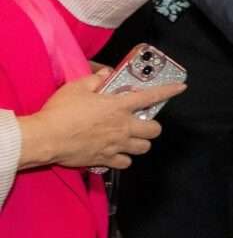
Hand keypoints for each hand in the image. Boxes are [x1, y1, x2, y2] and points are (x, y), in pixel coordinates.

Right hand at [19, 69, 176, 170]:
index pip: (151, 96)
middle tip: (142, 124)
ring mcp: (116, 145)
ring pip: (143, 148)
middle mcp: (123, 126)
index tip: (180, 88)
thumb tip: (105, 74)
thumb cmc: (61, 111)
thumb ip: (95, 80)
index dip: (168, 91)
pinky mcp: (105, 159)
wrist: (46, 138)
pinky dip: (123, 159)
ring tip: (130, 140)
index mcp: (119, 106)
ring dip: (140, 144)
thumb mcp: (77, 87)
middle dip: (152, 127)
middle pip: (154, 130)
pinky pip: (125, 163)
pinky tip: (115, 154)